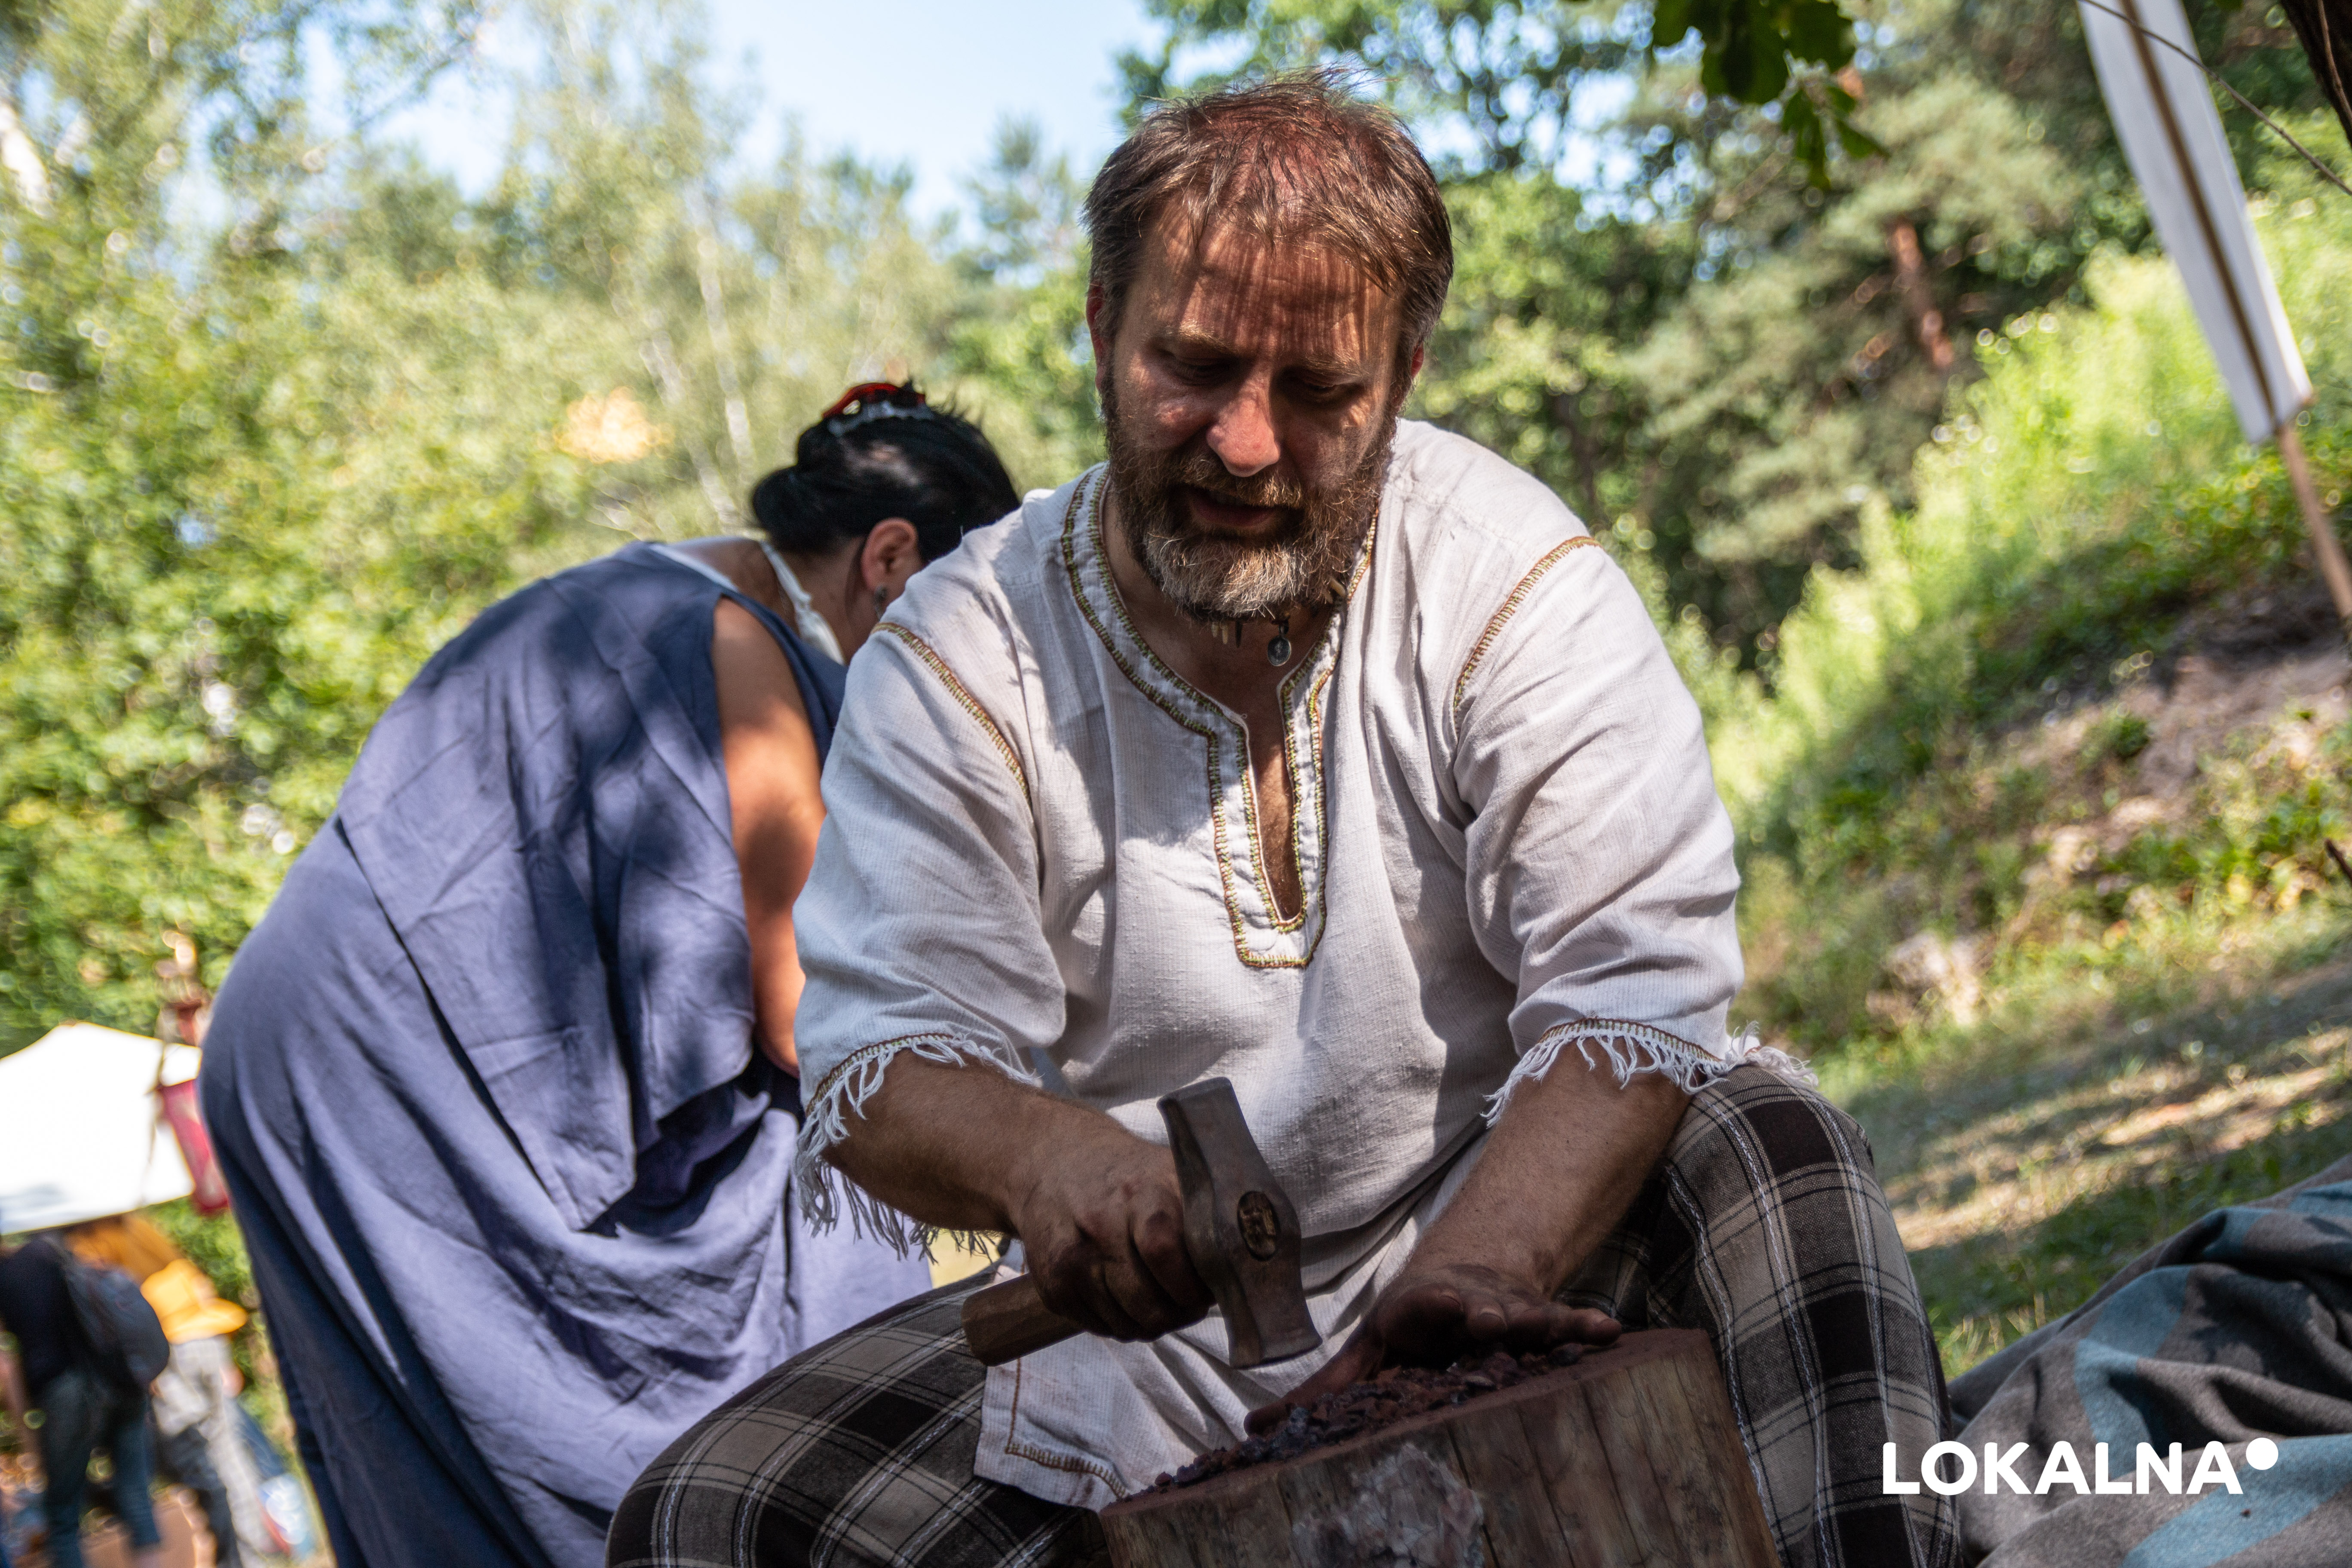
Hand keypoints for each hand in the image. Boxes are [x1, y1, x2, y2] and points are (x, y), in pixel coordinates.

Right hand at [1006, 1116, 1215, 1341]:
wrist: (1057, 1161)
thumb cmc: (1132, 1176)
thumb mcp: (1174, 1174)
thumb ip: (1212, 1215)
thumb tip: (1253, 1272)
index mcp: (1139, 1191)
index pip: (1163, 1249)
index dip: (1193, 1285)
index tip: (1208, 1289)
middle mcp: (1099, 1224)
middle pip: (1149, 1303)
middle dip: (1180, 1314)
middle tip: (1189, 1303)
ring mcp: (1071, 1258)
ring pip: (1128, 1325)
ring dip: (1153, 1323)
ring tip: (1159, 1297)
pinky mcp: (1052, 1285)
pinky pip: (1102, 1329)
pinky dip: (1122, 1323)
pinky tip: (1127, 1294)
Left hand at [1246, 1261, 1618, 1433]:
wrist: (1464, 1279)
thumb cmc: (1405, 1333)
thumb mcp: (1364, 1357)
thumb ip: (1320, 1393)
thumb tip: (1254, 1428)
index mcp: (1417, 1315)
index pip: (1421, 1308)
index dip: (1434, 1306)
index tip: (1448, 1300)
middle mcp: (1464, 1307)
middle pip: (1478, 1311)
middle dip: (1489, 1315)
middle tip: (1497, 1320)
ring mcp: (1506, 1311)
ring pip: (1525, 1316)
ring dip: (1544, 1323)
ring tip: (1570, 1326)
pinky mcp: (1540, 1319)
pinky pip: (1565, 1324)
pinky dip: (1585, 1326)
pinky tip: (1612, 1332)